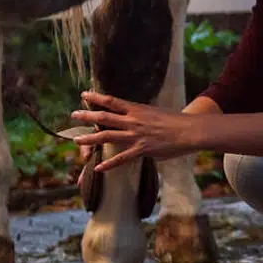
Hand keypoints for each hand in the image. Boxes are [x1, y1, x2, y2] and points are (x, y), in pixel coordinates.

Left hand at [70, 91, 200, 172]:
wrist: (189, 131)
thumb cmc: (176, 121)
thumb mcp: (156, 113)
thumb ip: (142, 117)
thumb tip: (135, 122)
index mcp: (137, 109)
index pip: (112, 101)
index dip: (96, 97)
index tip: (84, 94)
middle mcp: (133, 120)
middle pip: (104, 117)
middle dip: (86, 116)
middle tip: (73, 115)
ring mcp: (136, 135)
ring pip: (107, 136)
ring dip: (90, 138)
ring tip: (76, 140)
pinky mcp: (141, 149)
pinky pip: (121, 158)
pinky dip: (108, 164)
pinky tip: (98, 168)